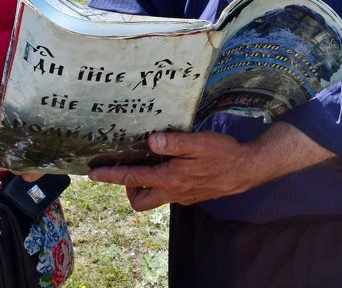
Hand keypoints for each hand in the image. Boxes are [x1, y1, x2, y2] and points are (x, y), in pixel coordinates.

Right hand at [0, 104, 43, 181]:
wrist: (51, 110)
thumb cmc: (30, 103)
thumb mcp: (14, 105)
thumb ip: (6, 115)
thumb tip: (2, 136)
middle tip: (10, 153)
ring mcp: (12, 155)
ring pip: (5, 169)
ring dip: (14, 166)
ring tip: (26, 157)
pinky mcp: (27, 164)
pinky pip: (25, 175)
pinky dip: (31, 171)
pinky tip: (37, 165)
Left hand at [87, 130, 258, 210]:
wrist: (247, 169)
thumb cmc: (224, 154)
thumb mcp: (199, 142)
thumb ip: (174, 142)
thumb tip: (151, 141)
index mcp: (170, 179)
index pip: (132, 179)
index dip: (110, 176)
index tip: (93, 173)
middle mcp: (173, 192)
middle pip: (139, 200)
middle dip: (127, 188)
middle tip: (129, 167)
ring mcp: (182, 196)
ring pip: (154, 198)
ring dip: (144, 185)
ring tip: (147, 162)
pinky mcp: (191, 195)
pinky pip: (167, 193)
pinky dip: (160, 182)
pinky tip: (168, 164)